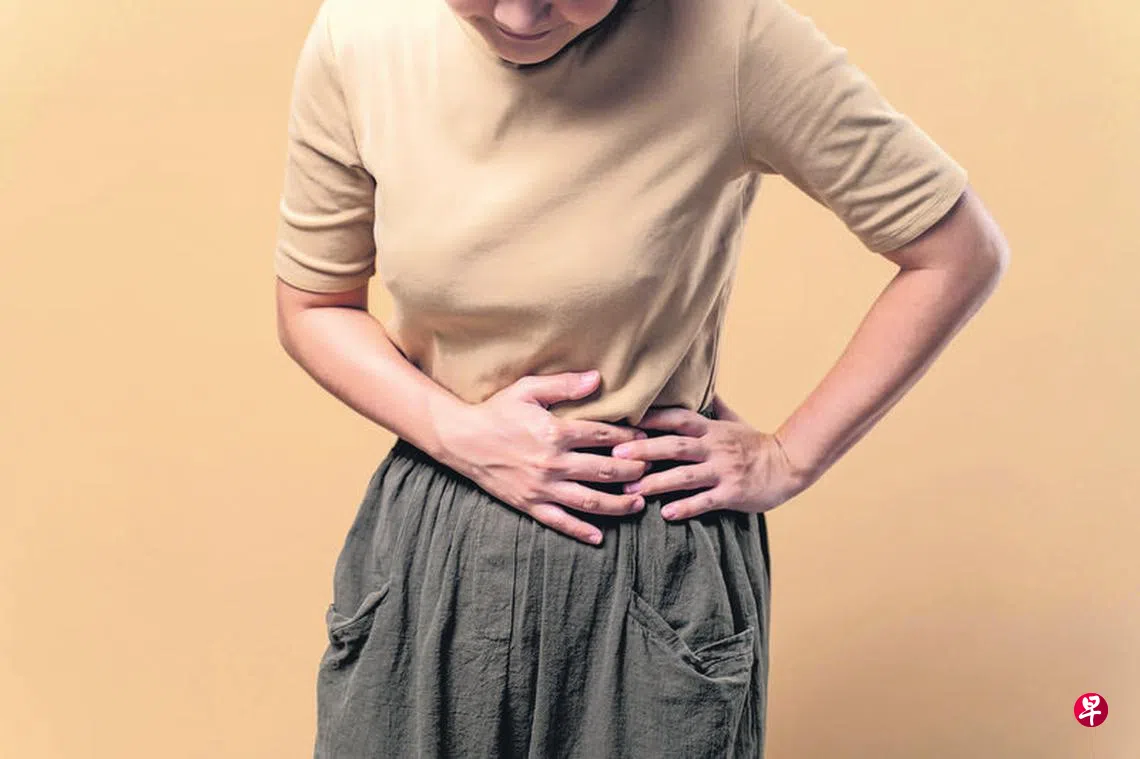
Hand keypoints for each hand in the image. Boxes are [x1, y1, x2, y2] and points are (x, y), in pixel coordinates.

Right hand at [434, 370, 649, 544]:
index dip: (629, 437)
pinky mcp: (529, 504)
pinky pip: (560, 522)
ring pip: (589, 500)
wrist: (461, 439)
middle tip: (650, 470)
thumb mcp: (528, 389)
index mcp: (555, 432)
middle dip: (632, 471)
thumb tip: (598, 378)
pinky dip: (581, 531)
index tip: (645, 438)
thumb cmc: (496, 411)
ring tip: (638, 503)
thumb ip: (564, 385)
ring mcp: (541, 487)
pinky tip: (598, 537)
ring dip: (618, 504)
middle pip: (604, 470)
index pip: (604, 436)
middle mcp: (552, 463)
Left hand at [614, 394, 807, 519]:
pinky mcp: (732, 493)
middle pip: (675, 446)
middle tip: (617, 455)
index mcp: (711, 429)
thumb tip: (702, 382)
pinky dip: (686, 507)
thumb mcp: (735, 421)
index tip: (625, 421)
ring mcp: (723, 471)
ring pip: (685, 476)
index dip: (652, 418)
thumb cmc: (756, 444)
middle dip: (645, 450)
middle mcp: (715, 447)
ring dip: (657, 484)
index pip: (678, 418)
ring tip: (631, 491)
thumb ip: (714, 405)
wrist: (788, 466)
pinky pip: (705, 501)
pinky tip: (666, 514)